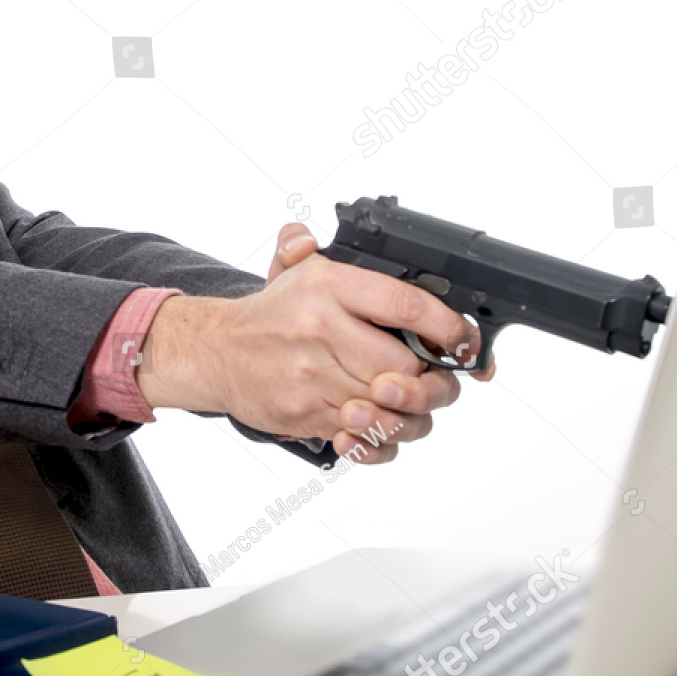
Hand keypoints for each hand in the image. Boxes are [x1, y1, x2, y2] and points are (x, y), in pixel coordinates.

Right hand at [268, 223, 495, 462]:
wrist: (215, 353)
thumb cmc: (269, 316)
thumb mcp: (291, 268)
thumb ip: (306, 244)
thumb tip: (308, 235)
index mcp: (327, 287)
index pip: (405, 306)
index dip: (446, 327)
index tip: (461, 340)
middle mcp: (321, 330)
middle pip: (405, 368)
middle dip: (428, 380)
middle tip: (431, 378)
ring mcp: (314, 376)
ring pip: (388, 409)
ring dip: (406, 413)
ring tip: (404, 403)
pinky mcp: (306, 413)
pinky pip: (361, 438)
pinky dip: (377, 440)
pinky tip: (375, 428)